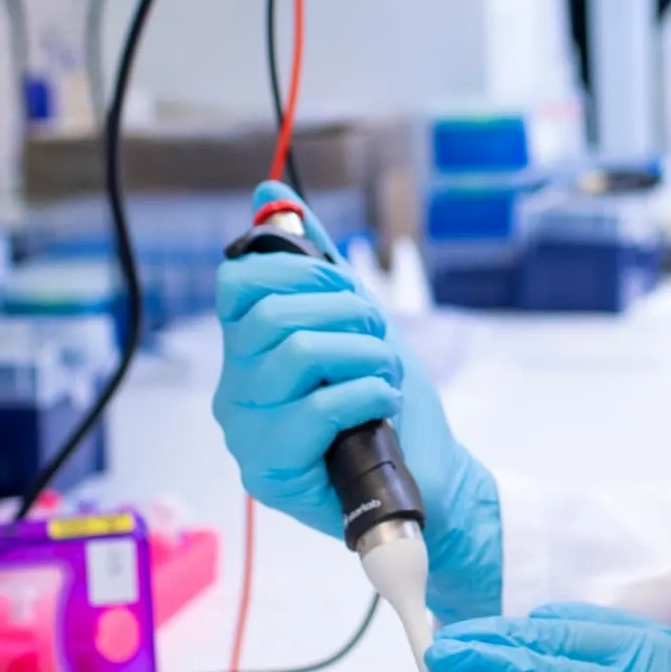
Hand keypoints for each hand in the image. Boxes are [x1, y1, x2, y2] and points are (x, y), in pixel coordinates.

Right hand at [211, 182, 502, 618]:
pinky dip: (368, 394)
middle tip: (377, 341)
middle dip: (343, 312)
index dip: (298, 270)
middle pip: (269, 312)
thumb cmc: (393, 407)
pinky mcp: (270, 471)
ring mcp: (246, 433)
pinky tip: (383, 408)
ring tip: (383, 377)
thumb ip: (316, 262)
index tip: (344, 288)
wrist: (435, 481)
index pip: (237, 283)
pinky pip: (316, 406)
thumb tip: (272, 190)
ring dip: (362, 355)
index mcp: (247, 353)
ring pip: (295, 351)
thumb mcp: (359, 322)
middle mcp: (235, 391)